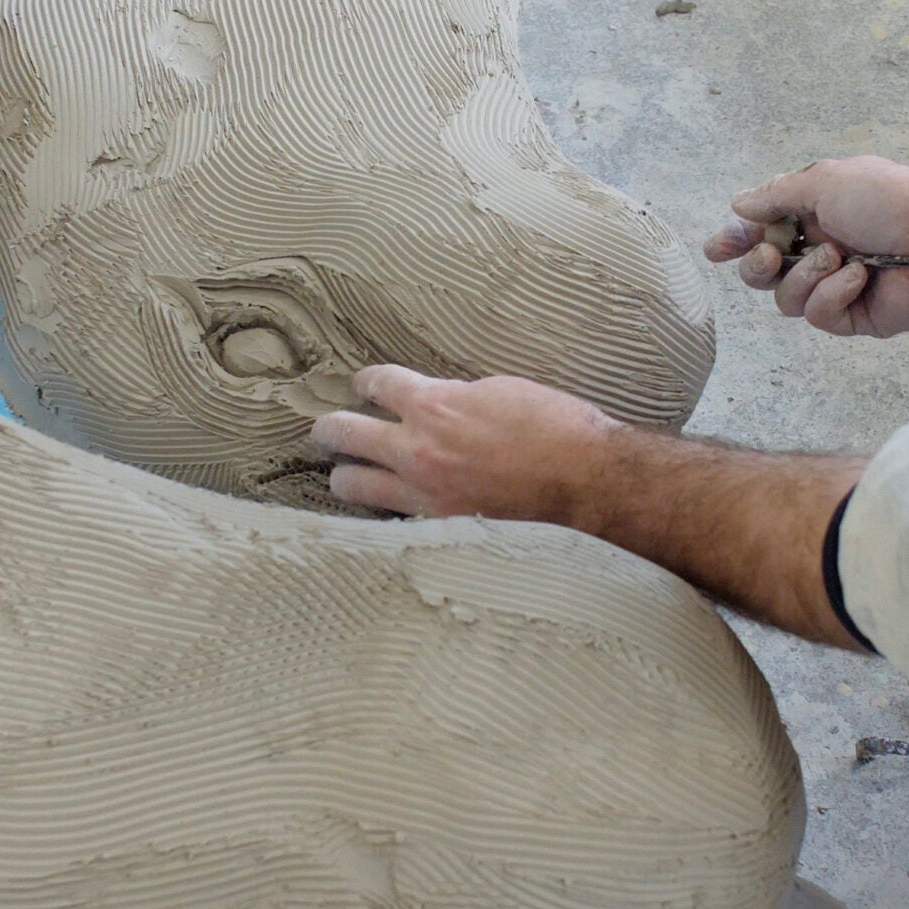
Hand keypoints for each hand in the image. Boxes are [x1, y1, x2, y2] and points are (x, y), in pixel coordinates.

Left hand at [312, 366, 622, 521]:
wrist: (585, 480)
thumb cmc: (556, 429)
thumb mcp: (501, 392)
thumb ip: (457, 398)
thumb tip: (439, 405)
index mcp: (435, 404)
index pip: (379, 384)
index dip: (366, 382)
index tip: (362, 385)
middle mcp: (417, 448)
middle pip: (345, 433)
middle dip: (329, 429)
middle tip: (323, 430)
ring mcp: (423, 492)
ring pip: (354, 485)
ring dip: (343, 476)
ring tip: (340, 476)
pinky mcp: (438, 525)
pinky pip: (391, 518)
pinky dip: (383, 512)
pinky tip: (380, 512)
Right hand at [704, 157, 908, 336]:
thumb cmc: (892, 199)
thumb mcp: (826, 182)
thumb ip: (777, 196)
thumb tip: (738, 204)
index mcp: (814, 215)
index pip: (760, 232)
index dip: (734, 241)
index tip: (717, 249)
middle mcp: (820, 251)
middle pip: (761, 274)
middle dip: (757, 266)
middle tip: (769, 256)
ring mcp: (836, 287)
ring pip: (785, 300)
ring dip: (804, 277)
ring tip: (838, 258)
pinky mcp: (854, 317)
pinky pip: (819, 316)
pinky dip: (833, 294)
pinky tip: (860, 278)